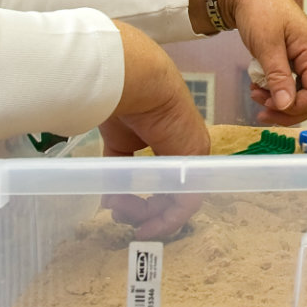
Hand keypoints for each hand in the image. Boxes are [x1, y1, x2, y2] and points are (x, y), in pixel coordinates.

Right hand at [100, 21, 209, 238]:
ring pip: (180, 200)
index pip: (166, 182)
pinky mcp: (195, 162)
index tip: (125, 214)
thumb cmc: (125, 101)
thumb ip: (122, 171)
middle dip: (147, 213)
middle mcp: (185, 152)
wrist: (136, 83)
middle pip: (173, 195)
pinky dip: (168, 217)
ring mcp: (193, 157)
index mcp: (171, 142)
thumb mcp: (120, 144)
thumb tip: (112, 199)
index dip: (148, 204)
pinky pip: (187, 199)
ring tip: (125, 215)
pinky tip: (146, 223)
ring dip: (152, 216)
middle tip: (124, 220)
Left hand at [218, 0, 306, 124]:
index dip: (296, 108)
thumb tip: (286, 105)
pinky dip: (275, 89)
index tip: (270, 108)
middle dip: (287, 108)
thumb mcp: (266, 45)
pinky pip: (291, 82)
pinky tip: (258, 85)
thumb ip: (278, 76)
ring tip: (255, 94)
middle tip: (261, 109)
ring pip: (301, 91)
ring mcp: (305, 56)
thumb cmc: (258, 9)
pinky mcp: (294, 57)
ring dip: (279, 100)